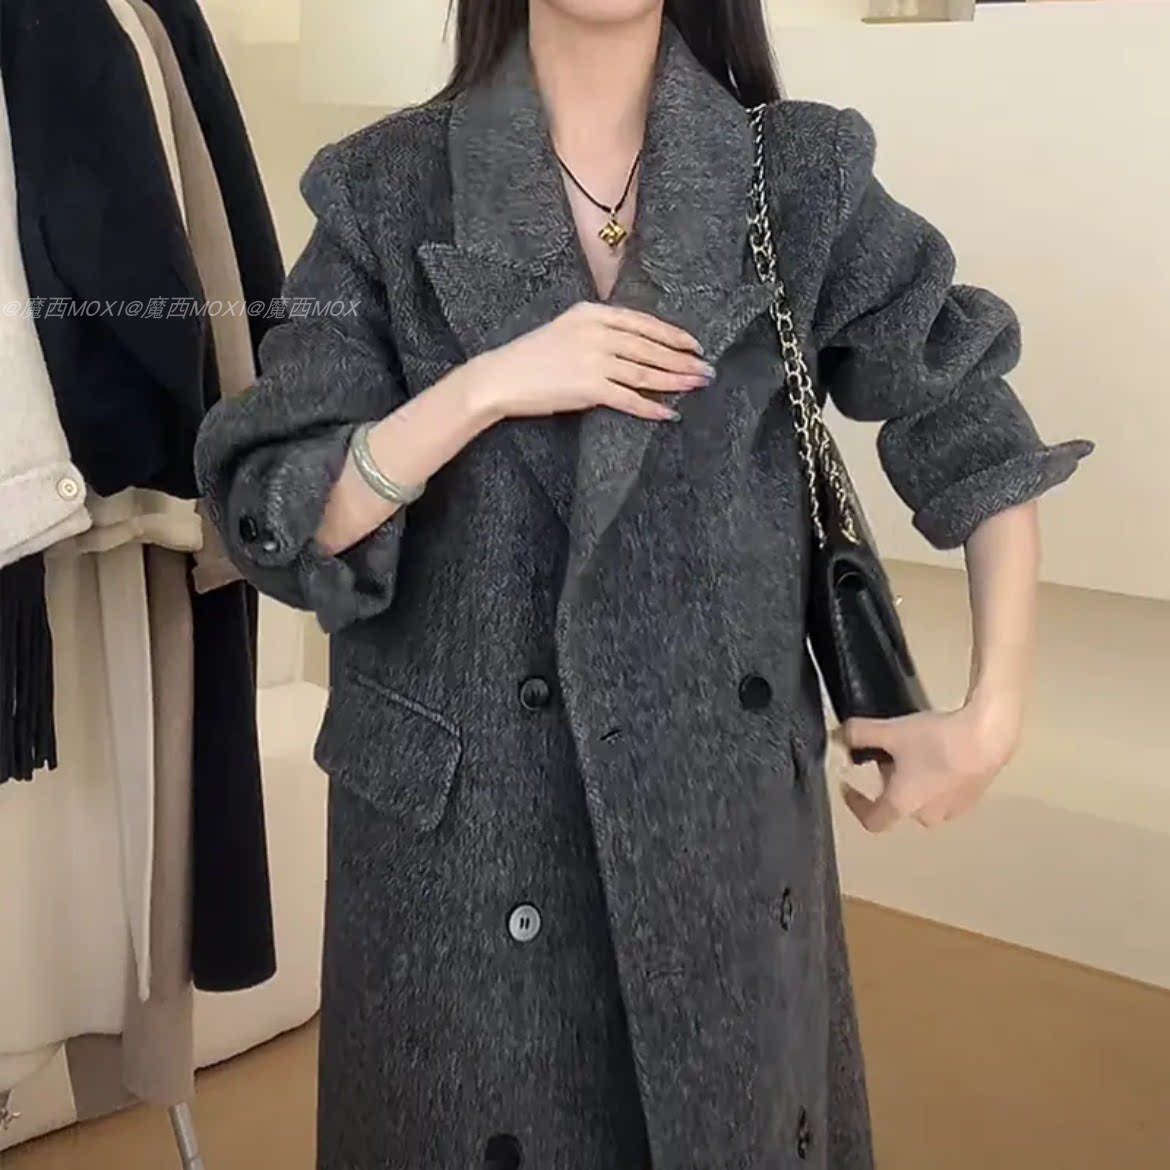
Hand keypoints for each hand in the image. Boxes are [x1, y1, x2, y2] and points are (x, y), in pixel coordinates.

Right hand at [467, 301, 712, 423]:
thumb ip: (599, 330)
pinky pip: (629, 399)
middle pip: (651, 348)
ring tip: (697, 387)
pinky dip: (651, 407)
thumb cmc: (531, 356)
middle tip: (707, 370)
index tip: (694, 345)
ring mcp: (594, 360)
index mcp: (592, 313)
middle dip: (683, 360)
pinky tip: (669, 413)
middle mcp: (598, 333)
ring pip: (646, 372)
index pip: (644, 323)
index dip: (673, 335)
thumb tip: (634, 345)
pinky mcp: (589, 388)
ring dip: (676, 381)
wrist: (501, 377)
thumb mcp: (566, 328)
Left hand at [833, 694, 1023, 832]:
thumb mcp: (890, 731)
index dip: (856, 805)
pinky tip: (940, 752)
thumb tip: (840, 734)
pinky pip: (945, 793)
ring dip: (913, 781)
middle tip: (887, 755)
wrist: (988, 735)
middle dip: (888, 782)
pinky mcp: (974, 797)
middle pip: (898, 804)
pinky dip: (936, 778)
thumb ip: (859, 735)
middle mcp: (928, 815)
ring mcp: (955, 809)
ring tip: (914, 751)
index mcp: (903, 805)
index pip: (872, 821)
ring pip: (923, 799)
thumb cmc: (935, 739)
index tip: (849, 786)